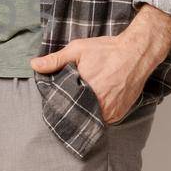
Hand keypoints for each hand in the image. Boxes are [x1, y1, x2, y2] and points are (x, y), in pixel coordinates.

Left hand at [28, 34, 150, 124]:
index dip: (58, 105)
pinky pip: (103, 120)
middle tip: (66, 105)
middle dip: (70, 111)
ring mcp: (110, 112)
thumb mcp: (78, 50)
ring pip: (90, 120)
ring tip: (79, 105)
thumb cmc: (107, 50)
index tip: (52, 104)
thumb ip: (55, 60)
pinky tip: (92, 105)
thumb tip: (34, 65)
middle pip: (77, 116)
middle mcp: (99, 105)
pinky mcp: (118, 114)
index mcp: (85, 90)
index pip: (64, 107)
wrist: (136, 53)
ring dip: (84, 114)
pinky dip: (97, 115)